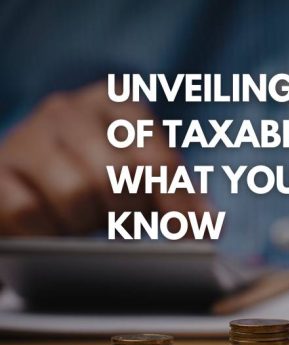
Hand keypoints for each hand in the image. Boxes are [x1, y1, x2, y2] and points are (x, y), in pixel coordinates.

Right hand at [0, 82, 206, 235]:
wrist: (18, 183)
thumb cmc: (89, 178)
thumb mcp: (137, 178)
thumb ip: (178, 194)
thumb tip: (212, 225)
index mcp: (115, 104)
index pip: (158, 158)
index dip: (178, 204)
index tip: (193, 240)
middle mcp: (70, 110)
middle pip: (120, 175)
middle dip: (130, 212)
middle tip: (126, 228)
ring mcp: (27, 136)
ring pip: (76, 192)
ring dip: (86, 223)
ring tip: (83, 224)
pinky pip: (28, 212)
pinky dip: (46, 232)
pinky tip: (50, 231)